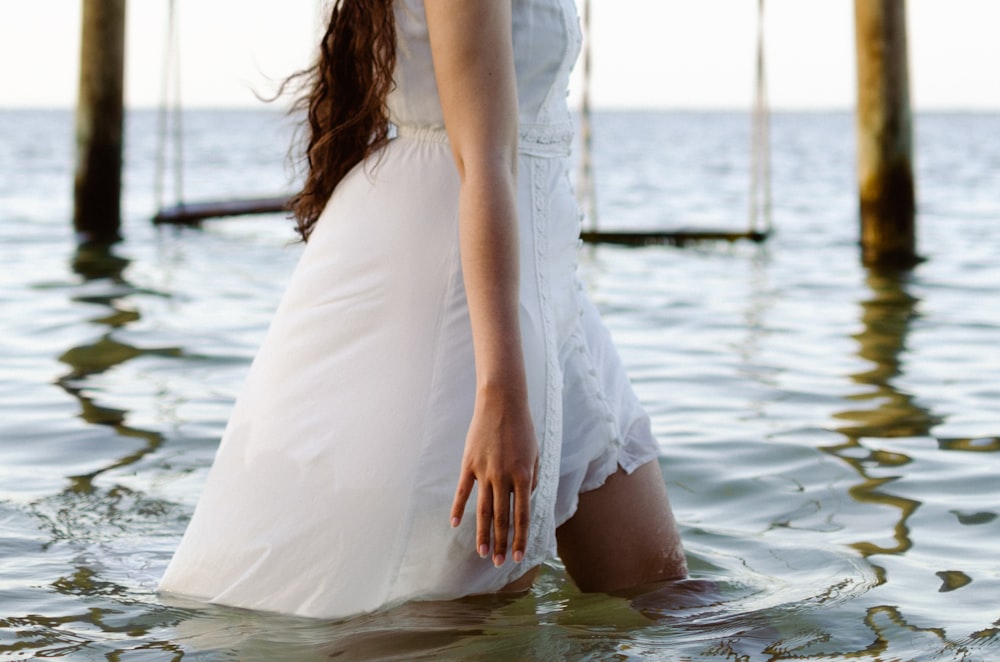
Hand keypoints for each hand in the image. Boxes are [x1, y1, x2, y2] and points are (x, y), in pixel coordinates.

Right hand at [450, 385, 538, 566]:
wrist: (502, 403)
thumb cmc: (523, 429)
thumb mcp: (535, 455)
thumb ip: (530, 480)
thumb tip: (523, 500)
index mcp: (523, 475)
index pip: (522, 515)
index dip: (520, 537)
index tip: (518, 556)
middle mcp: (503, 477)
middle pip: (502, 518)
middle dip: (501, 543)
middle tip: (499, 563)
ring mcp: (484, 471)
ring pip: (482, 510)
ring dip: (483, 534)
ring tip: (482, 553)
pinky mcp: (469, 464)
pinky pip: (463, 491)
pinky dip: (458, 509)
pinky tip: (455, 525)